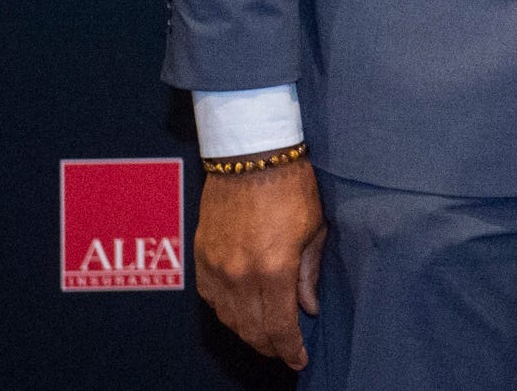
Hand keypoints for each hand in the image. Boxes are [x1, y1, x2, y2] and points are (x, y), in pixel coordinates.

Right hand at [193, 159, 325, 369]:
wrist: (251, 156)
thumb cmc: (291, 186)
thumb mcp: (314, 229)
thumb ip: (309, 273)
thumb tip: (308, 308)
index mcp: (274, 269)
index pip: (280, 326)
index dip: (290, 349)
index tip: (300, 360)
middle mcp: (241, 274)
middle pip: (252, 329)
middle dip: (270, 346)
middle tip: (284, 351)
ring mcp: (217, 267)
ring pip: (229, 319)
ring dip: (248, 333)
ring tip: (266, 337)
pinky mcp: (201, 258)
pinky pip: (212, 300)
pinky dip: (227, 313)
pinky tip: (242, 313)